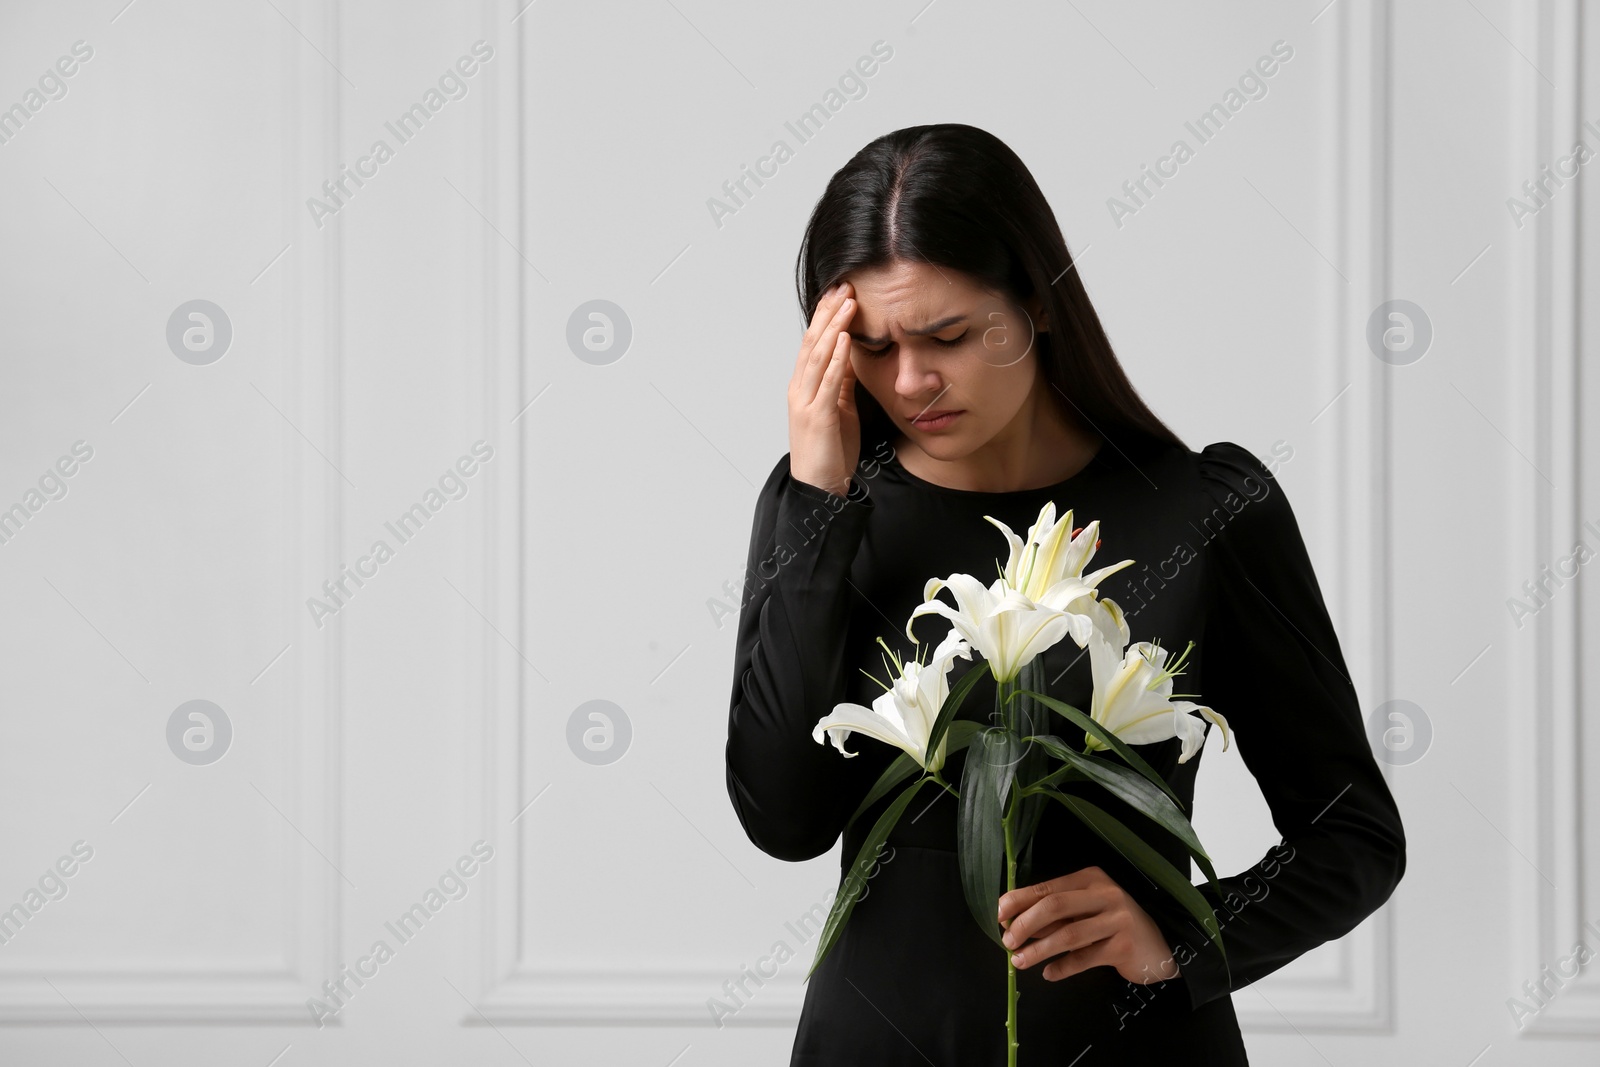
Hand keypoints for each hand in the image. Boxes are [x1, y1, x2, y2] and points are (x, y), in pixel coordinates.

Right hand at [788, 280, 860, 497]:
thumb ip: (842, 382)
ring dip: (834, 327)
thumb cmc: (830, 451)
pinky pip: (828, 382)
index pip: (813, 344)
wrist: (821, 487)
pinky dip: (836, 358)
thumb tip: (851, 354)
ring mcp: (806, 403)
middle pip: (812, 343)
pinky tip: (845, 339)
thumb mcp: (840, 409)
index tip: (840, 293)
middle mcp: (800, 390)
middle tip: (845, 286)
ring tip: (848, 303)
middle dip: (829, 313)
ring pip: (818, 356)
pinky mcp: (818, 417)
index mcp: (804, 387)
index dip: (825, 317)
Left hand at [997, 865, 1180, 984]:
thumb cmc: (1113, 927)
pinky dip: (1063, 967)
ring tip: (1019, 961)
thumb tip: (1016, 924)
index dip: (1020, 900)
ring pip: (1069, 934)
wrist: (1159, 948)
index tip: (999, 915)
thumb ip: (1056, 915)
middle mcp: (1105, 893)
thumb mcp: (1085, 912)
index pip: (1048, 887)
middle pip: (1055, 906)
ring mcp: (1117, 919)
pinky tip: (1049, 974)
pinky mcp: (1124, 945)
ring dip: (1039, 950)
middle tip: (1008, 942)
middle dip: (1026, 924)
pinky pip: (1085, 958)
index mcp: (1090, 878)